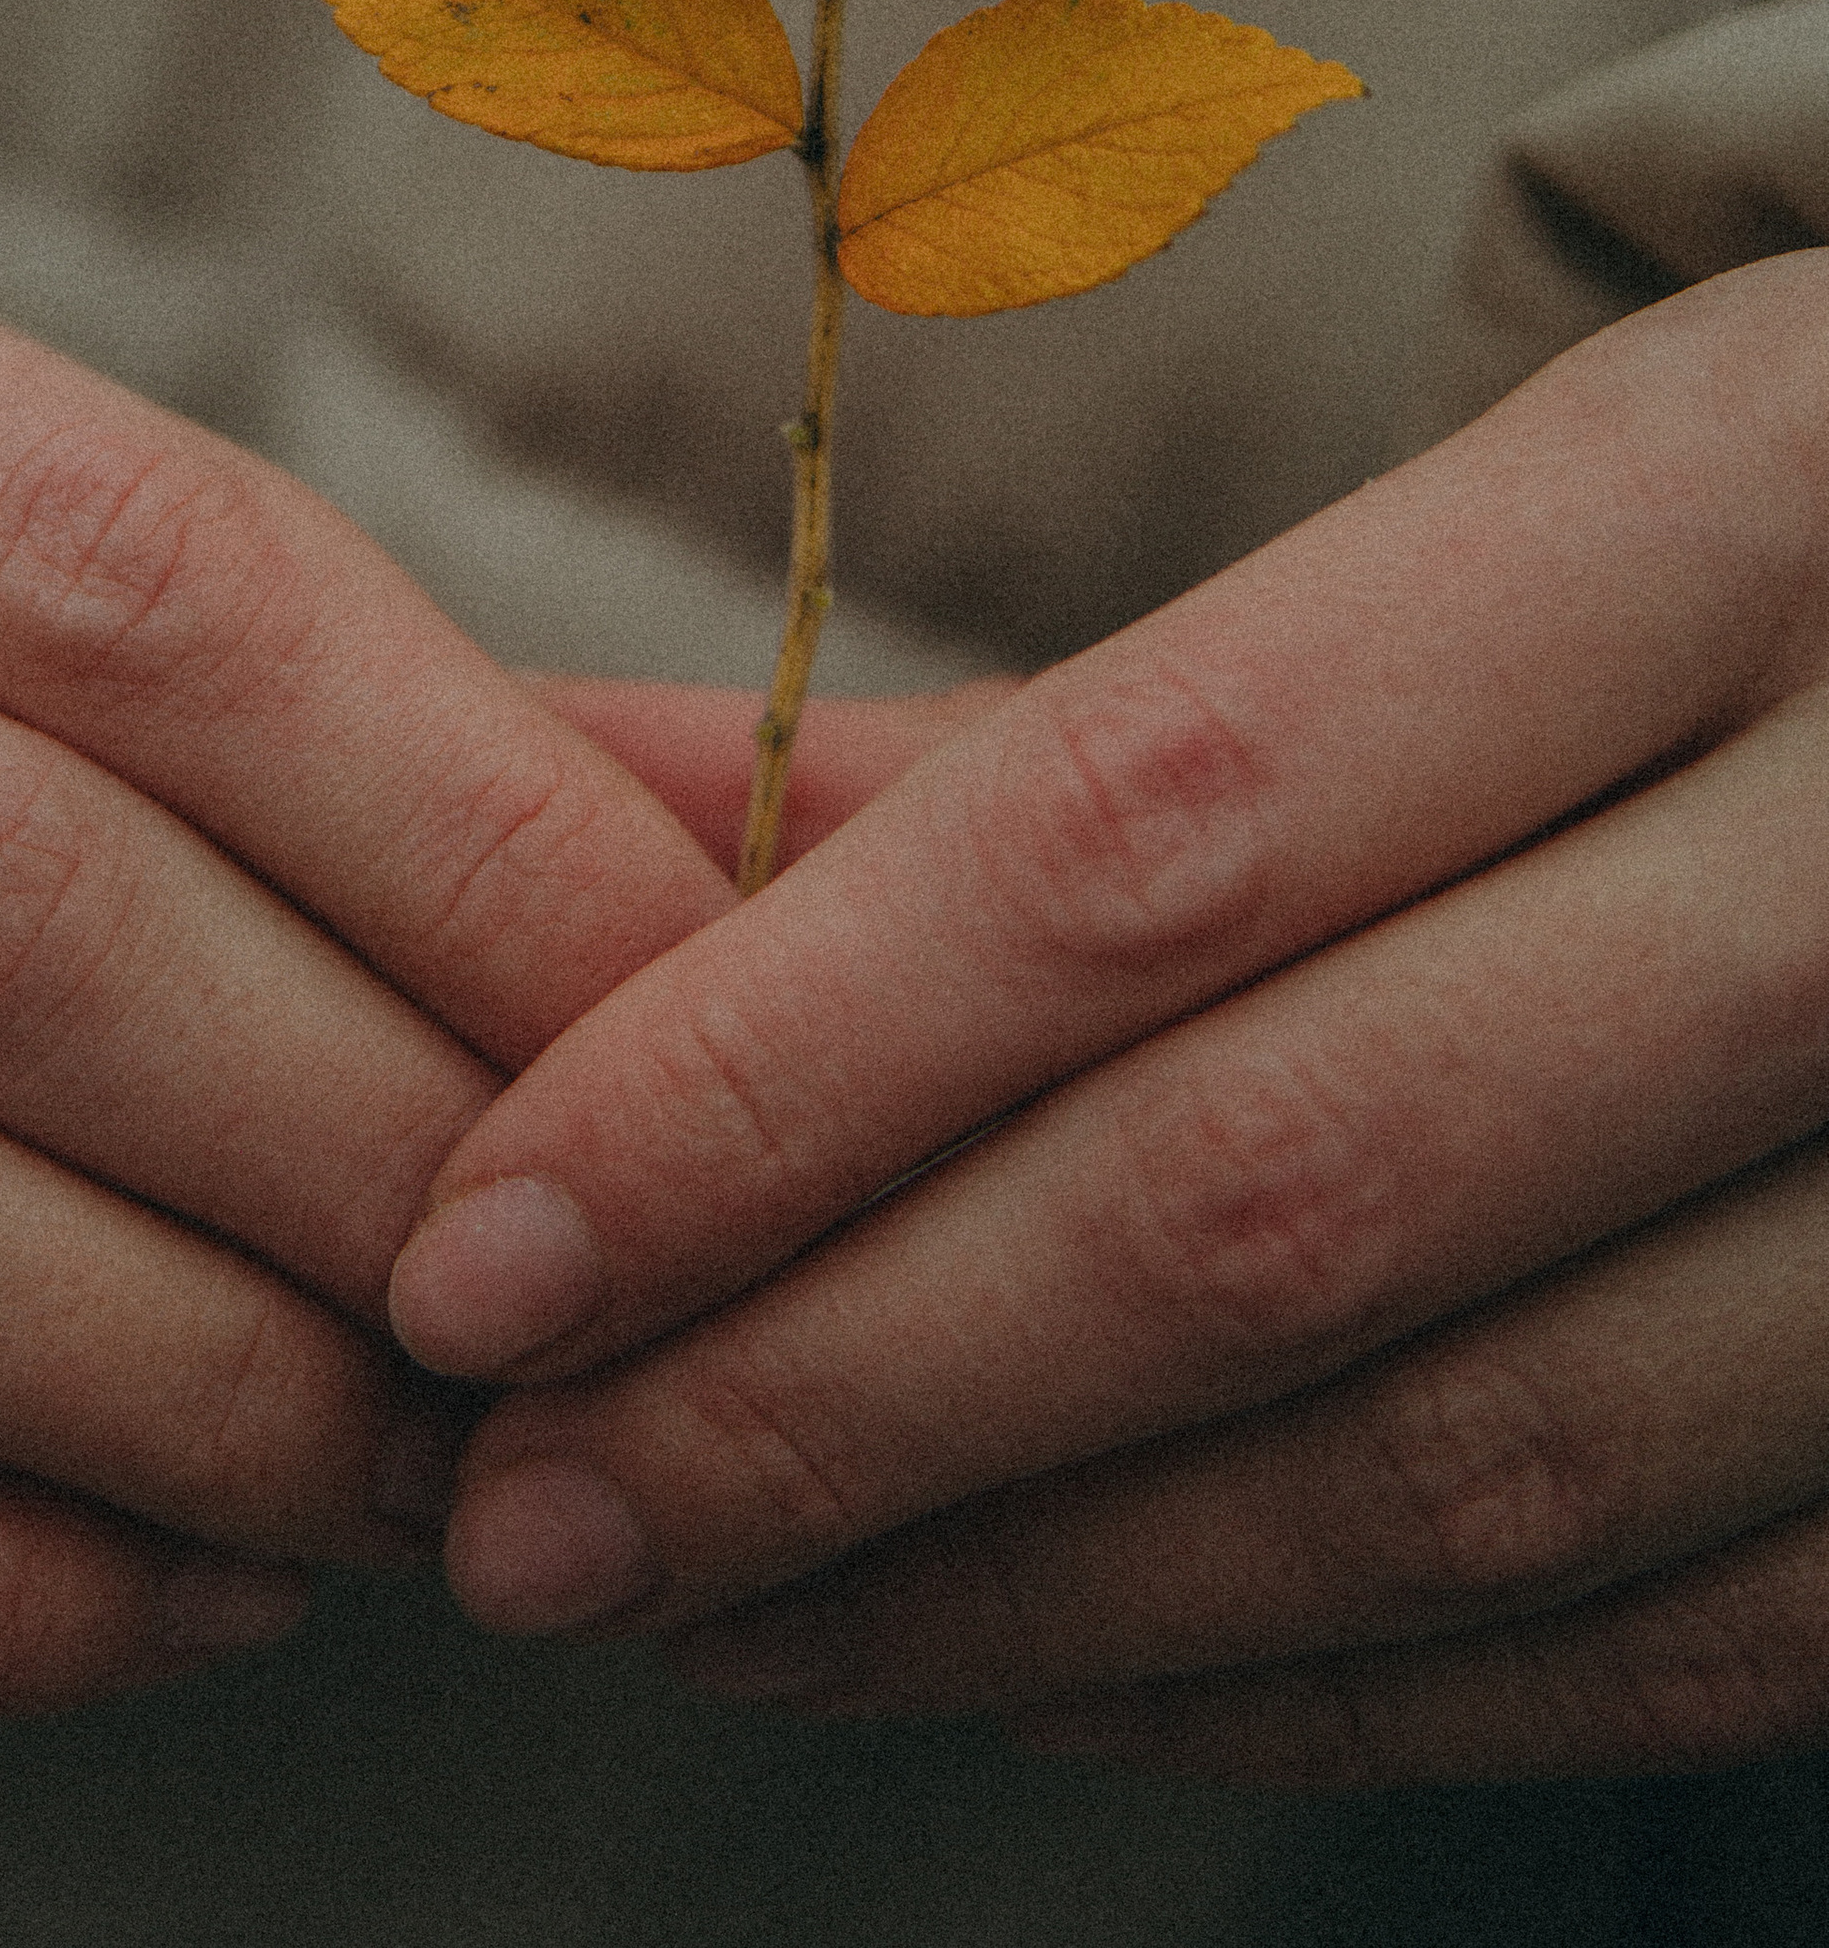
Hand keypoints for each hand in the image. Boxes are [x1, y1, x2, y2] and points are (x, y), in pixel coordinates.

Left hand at [393, 252, 1828, 1783]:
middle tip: (529, 1508)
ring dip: (1017, 1583)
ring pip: (1451, 1464)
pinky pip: (1633, 1636)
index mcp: (1720, 508)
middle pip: (1273, 1188)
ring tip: (711, 1602)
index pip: (1155, 833)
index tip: (486, 1246)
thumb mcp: (1431, 536)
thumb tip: (532, 837)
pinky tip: (1026, 1653)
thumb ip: (996, 728)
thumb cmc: (1732, 577)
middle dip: (834, 1392)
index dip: (782, 1072)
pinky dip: (1292, 1681)